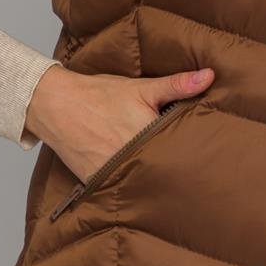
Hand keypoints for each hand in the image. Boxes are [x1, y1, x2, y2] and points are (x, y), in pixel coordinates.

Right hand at [25, 63, 215, 185]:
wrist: (56, 105)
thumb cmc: (99, 95)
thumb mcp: (141, 88)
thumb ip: (177, 85)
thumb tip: (210, 76)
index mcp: (148, 136)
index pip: (182, 152)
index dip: (196, 156)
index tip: (206, 159)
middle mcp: (132, 158)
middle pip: (165, 170)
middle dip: (178, 171)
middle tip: (196, 175)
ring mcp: (114, 172)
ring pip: (144, 183)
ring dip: (155, 181)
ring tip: (173, 184)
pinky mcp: (99, 181)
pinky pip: (122, 188)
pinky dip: (131, 187)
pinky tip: (142, 186)